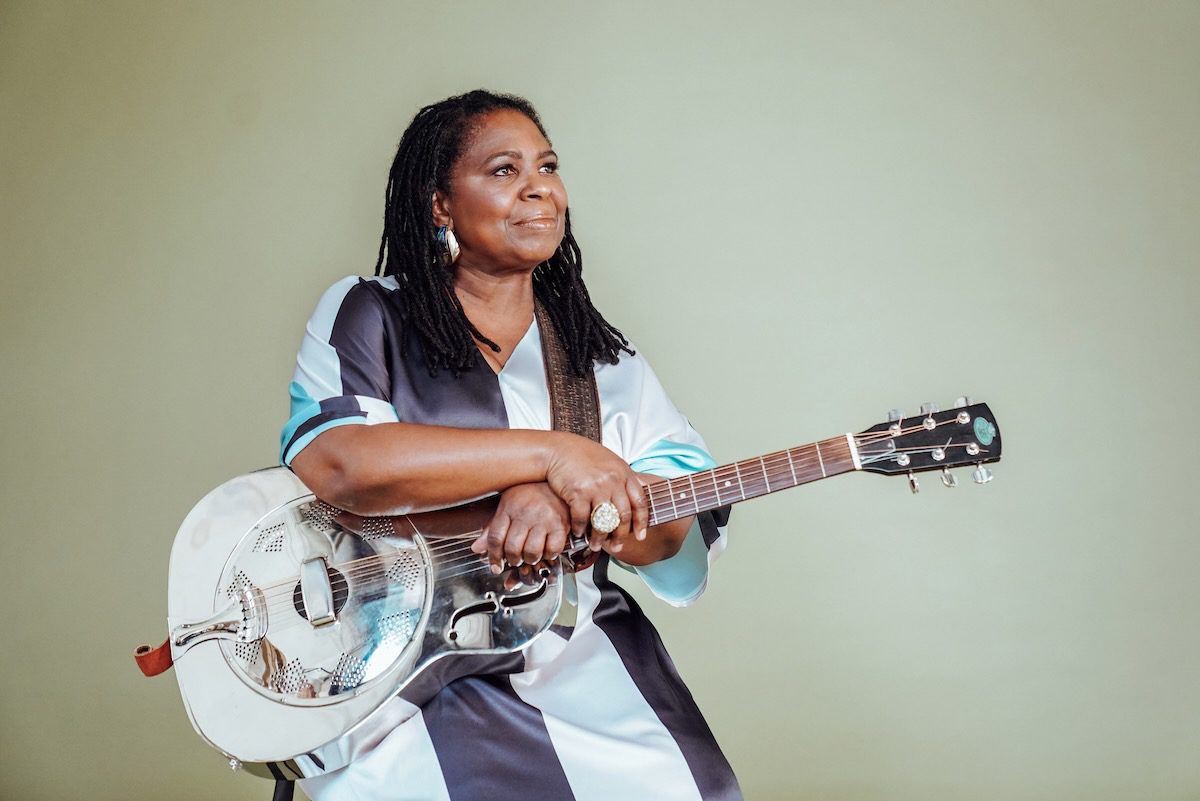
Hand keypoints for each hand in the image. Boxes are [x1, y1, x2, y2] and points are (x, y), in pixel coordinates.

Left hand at [471, 482, 570, 573]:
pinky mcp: (561, 525)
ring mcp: (544, 519)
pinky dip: (548, 555)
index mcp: (509, 506)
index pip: (495, 538)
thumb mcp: (508, 503)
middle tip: (515, 559)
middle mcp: (526, 512)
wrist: (556, 479)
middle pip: (513, 548)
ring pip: (532, 552)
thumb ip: (492, 527)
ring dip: (530, 559)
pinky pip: (552, 550)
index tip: (495, 566)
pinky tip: (546, 550)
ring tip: (530, 555)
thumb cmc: (531, 492)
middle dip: (512, 560)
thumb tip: (477, 548)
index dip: (493, 557)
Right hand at [543, 433, 647, 552]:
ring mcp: (596, 487)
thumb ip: (623, 478)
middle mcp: (613, 481)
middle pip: (623, 516)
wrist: (557, 449)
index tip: (640, 535)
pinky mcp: (578, 493)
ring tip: (595, 545)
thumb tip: (637, 493)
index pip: (640, 502)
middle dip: (620, 536)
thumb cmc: (582, 455)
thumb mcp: (610, 461)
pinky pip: (582, 519)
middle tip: (616, 546)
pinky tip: (578, 532)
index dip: (641, 522)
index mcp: (624, 473)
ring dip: (599, 538)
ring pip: (603, 522)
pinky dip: (580, 529)